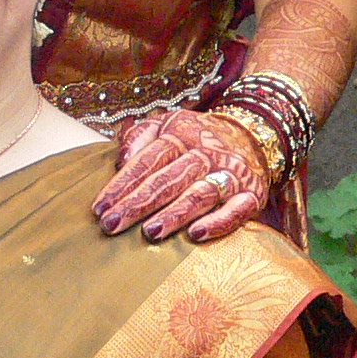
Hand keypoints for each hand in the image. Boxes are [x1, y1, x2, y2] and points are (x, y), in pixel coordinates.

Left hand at [98, 108, 270, 242]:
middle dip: (138, 203)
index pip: (147, 161)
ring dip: (174, 214)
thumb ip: (140, 135)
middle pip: (168, 180)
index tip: (100, 208)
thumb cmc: (199, 135)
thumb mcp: (168, 123)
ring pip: (199, 194)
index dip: (122, 185)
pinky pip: (237, 210)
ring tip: (149, 233)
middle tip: (112, 225)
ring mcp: (230, 174)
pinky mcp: (252, 193)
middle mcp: (206, 153)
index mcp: (181, 135)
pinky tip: (195, 235)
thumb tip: (120, 161)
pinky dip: (218, 222)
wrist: (256, 132)